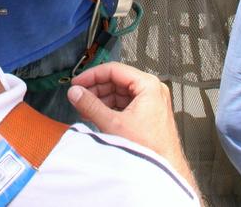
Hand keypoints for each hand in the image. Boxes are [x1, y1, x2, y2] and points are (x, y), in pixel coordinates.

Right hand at [68, 63, 196, 190]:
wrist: (164, 170)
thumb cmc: (150, 149)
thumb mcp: (113, 124)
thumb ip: (90, 105)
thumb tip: (76, 93)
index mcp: (148, 85)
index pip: (114, 70)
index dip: (92, 75)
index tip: (78, 82)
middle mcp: (152, 90)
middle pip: (117, 81)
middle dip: (96, 89)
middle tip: (79, 96)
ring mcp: (152, 102)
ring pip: (120, 93)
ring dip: (101, 100)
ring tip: (86, 108)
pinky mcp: (148, 113)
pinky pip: (125, 104)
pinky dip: (111, 108)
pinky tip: (98, 115)